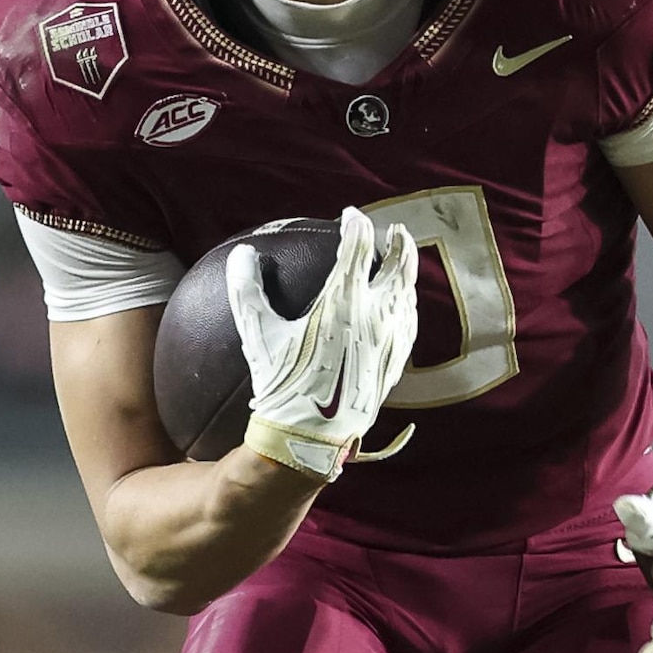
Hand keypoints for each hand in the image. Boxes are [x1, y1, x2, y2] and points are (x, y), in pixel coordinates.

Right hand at [233, 205, 420, 479]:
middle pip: (399, 267)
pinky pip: (409, 326)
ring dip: (407, 273)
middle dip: (399, 243)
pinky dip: (408, 306)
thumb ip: (247, 291)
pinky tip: (403, 310)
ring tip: (403, 263)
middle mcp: (375, 315)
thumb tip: (242, 254)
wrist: (312, 436)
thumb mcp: (258, 336)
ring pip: (409, 295)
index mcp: (344, 300)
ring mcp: (389, 340)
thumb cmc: (283, 384)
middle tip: (396, 230)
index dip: (356, 225)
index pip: (358, 247)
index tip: (350, 216)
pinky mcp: (394, 364)